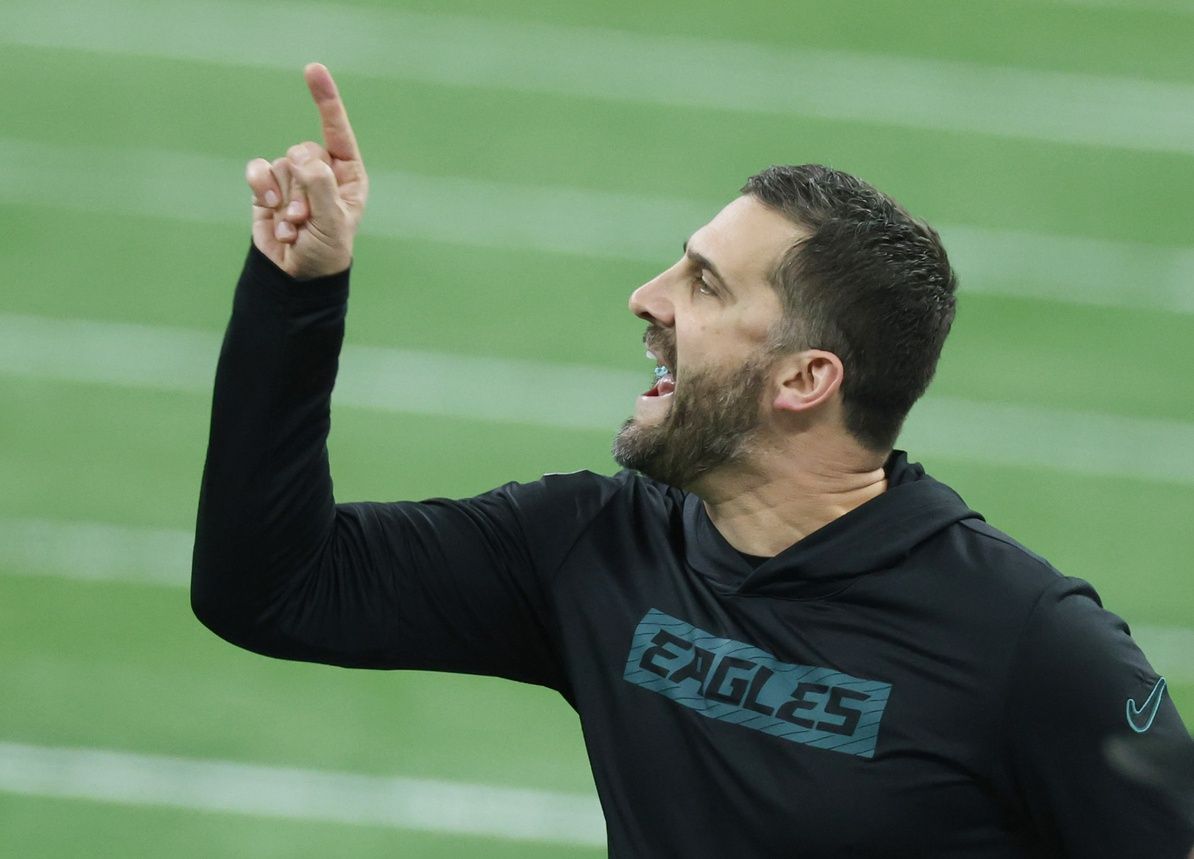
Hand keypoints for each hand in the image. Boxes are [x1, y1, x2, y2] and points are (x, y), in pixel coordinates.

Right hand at [245, 63, 367, 279]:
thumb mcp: (332, 222)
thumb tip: (301, 156)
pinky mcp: (268, 188)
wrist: (295, 277)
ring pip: (281, 165)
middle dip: (303, 188)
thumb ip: (320, 187)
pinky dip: (261, 187)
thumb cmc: (325, 251)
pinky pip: (259, 170)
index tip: (313, 69)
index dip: (326, 100)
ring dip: (285, 200)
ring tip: (294, 227)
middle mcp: (321, 171)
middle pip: (304, 152)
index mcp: (347, 175)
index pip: (337, 131)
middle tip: (306, 221)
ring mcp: (293, 178)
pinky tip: (270, 210)